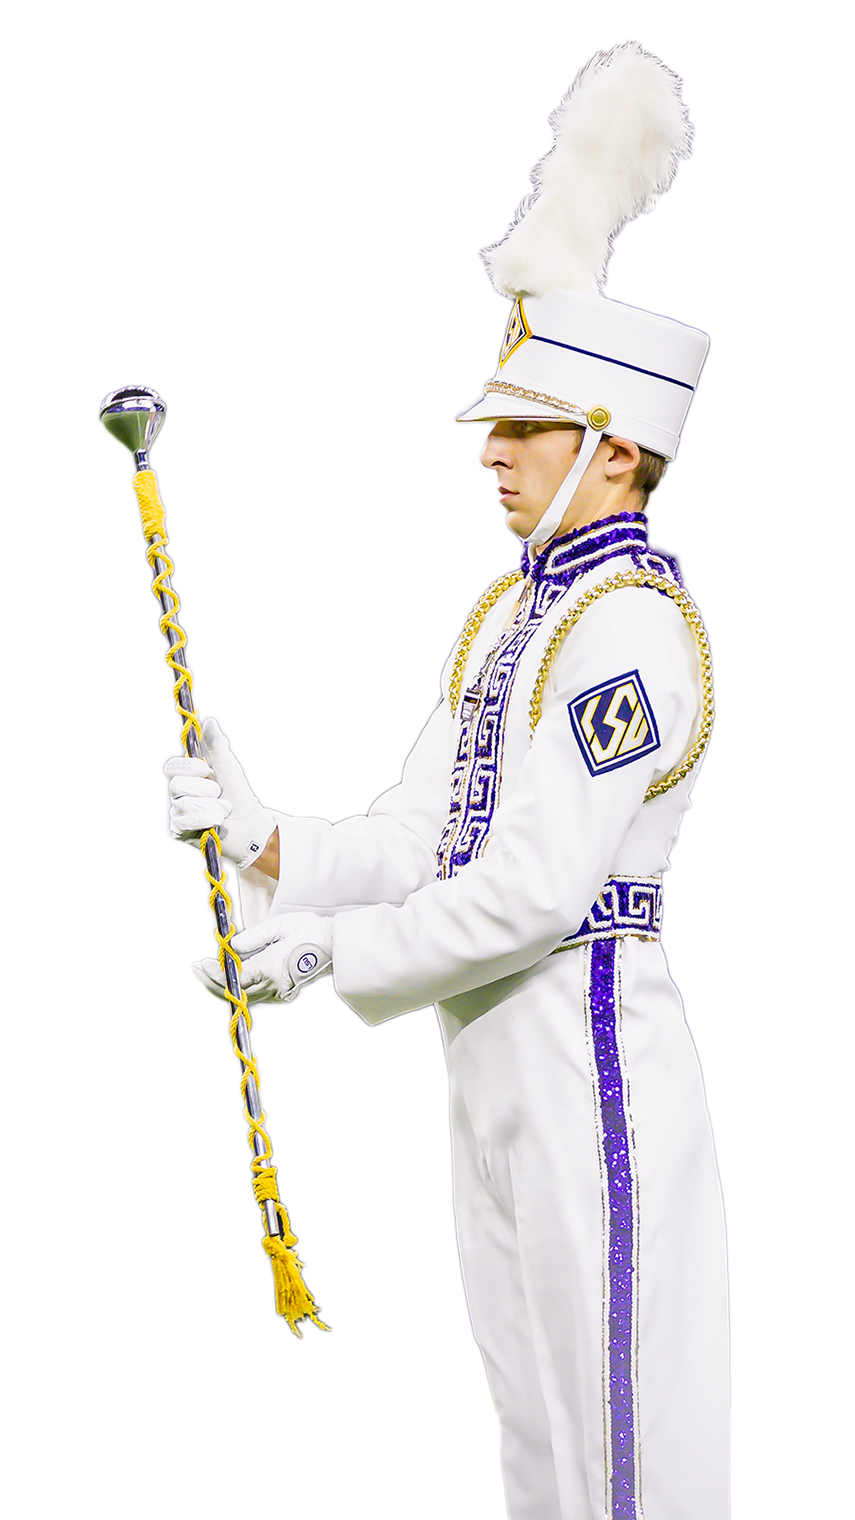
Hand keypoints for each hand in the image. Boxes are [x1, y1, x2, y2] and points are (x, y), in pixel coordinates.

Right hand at [165, 718, 276, 869]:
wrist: (249, 825)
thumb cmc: (238, 795)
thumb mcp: (228, 768)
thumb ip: (217, 746)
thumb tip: (209, 721)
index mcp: (189, 777)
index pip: (172, 767)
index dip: (188, 768)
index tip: (206, 770)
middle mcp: (180, 794)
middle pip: (176, 786)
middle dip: (204, 790)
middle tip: (219, 794)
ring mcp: (179, 813)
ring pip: (184, 805)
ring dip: (211, 807)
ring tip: (223, 811)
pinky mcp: (181, 831)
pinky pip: (184, 823)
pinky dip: (204, 821)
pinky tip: (215, 823)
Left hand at [192, 912, 332, 1002]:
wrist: (335, 946)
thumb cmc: (310, 930)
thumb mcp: (279, 925)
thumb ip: (253, 937)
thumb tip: (231, 947)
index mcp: (270, 968)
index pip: (234, 978)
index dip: (214, 973)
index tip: (201, 964)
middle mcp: (273, 985)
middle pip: (234, 993)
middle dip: (211, 983)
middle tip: (197, 969)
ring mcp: (278, 991)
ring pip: (243, 997)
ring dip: (224, 986)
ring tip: (208, 973)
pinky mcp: (283, 992)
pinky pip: (254, 995)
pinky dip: (239, 989)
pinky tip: (231, 977)